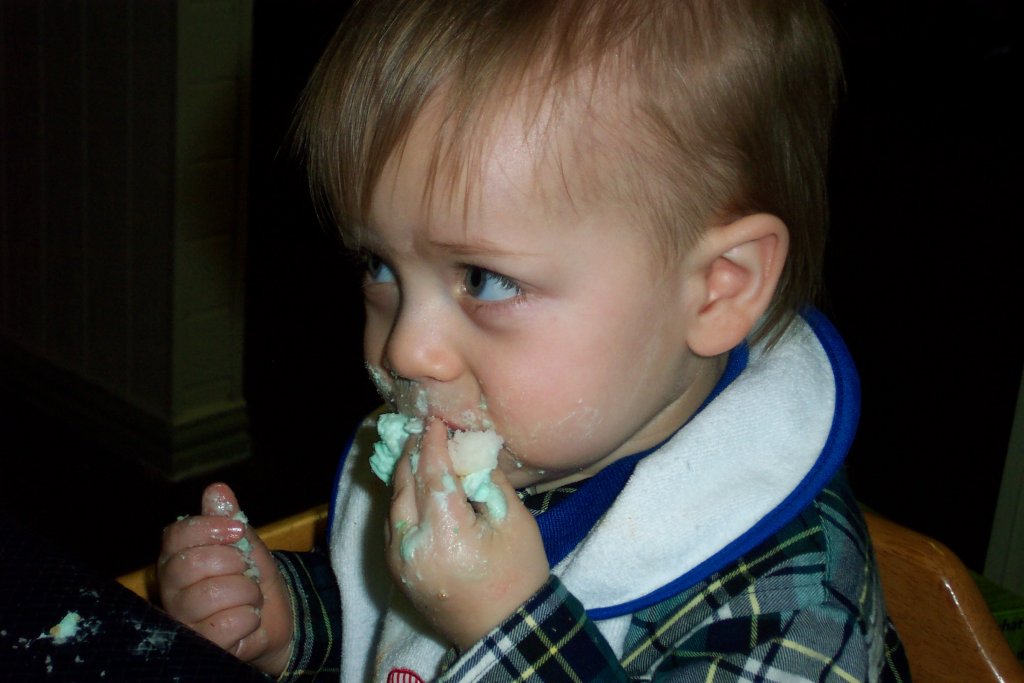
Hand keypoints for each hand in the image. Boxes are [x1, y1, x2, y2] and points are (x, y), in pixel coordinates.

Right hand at [157, 483, 293, 674]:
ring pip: (211, 595)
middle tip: (245, 570)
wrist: (276, 616)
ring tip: (249, 595)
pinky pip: (226, 624)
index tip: (237, 530)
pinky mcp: (202, 646)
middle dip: (234, 563)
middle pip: (192, 564)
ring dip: (247, 591)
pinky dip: (249, 617)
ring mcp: (183, 620)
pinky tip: (247, 618)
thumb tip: (216, 490)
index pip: (176, 535)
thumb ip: (229, 518)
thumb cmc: (252, 576)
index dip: (209, 528)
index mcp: (176, 558)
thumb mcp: (245, 542)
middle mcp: (171, 590)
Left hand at [385, 419, 549, 650]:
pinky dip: (400, 501)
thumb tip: (469, 449)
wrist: (504, 630)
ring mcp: (400, 561)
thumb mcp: (514, 522)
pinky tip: (410, 486)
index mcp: (446, 533)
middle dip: (411, 453)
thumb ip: (488, 480)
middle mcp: (413, 545)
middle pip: (405, 485)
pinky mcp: (397, 571)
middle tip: (420, 429)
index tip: (434, 419)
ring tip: (413, 452)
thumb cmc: (518, 574)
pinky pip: (393, 526)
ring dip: (402, 475)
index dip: (432, 443)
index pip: (432, 473)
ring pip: (393, 505)